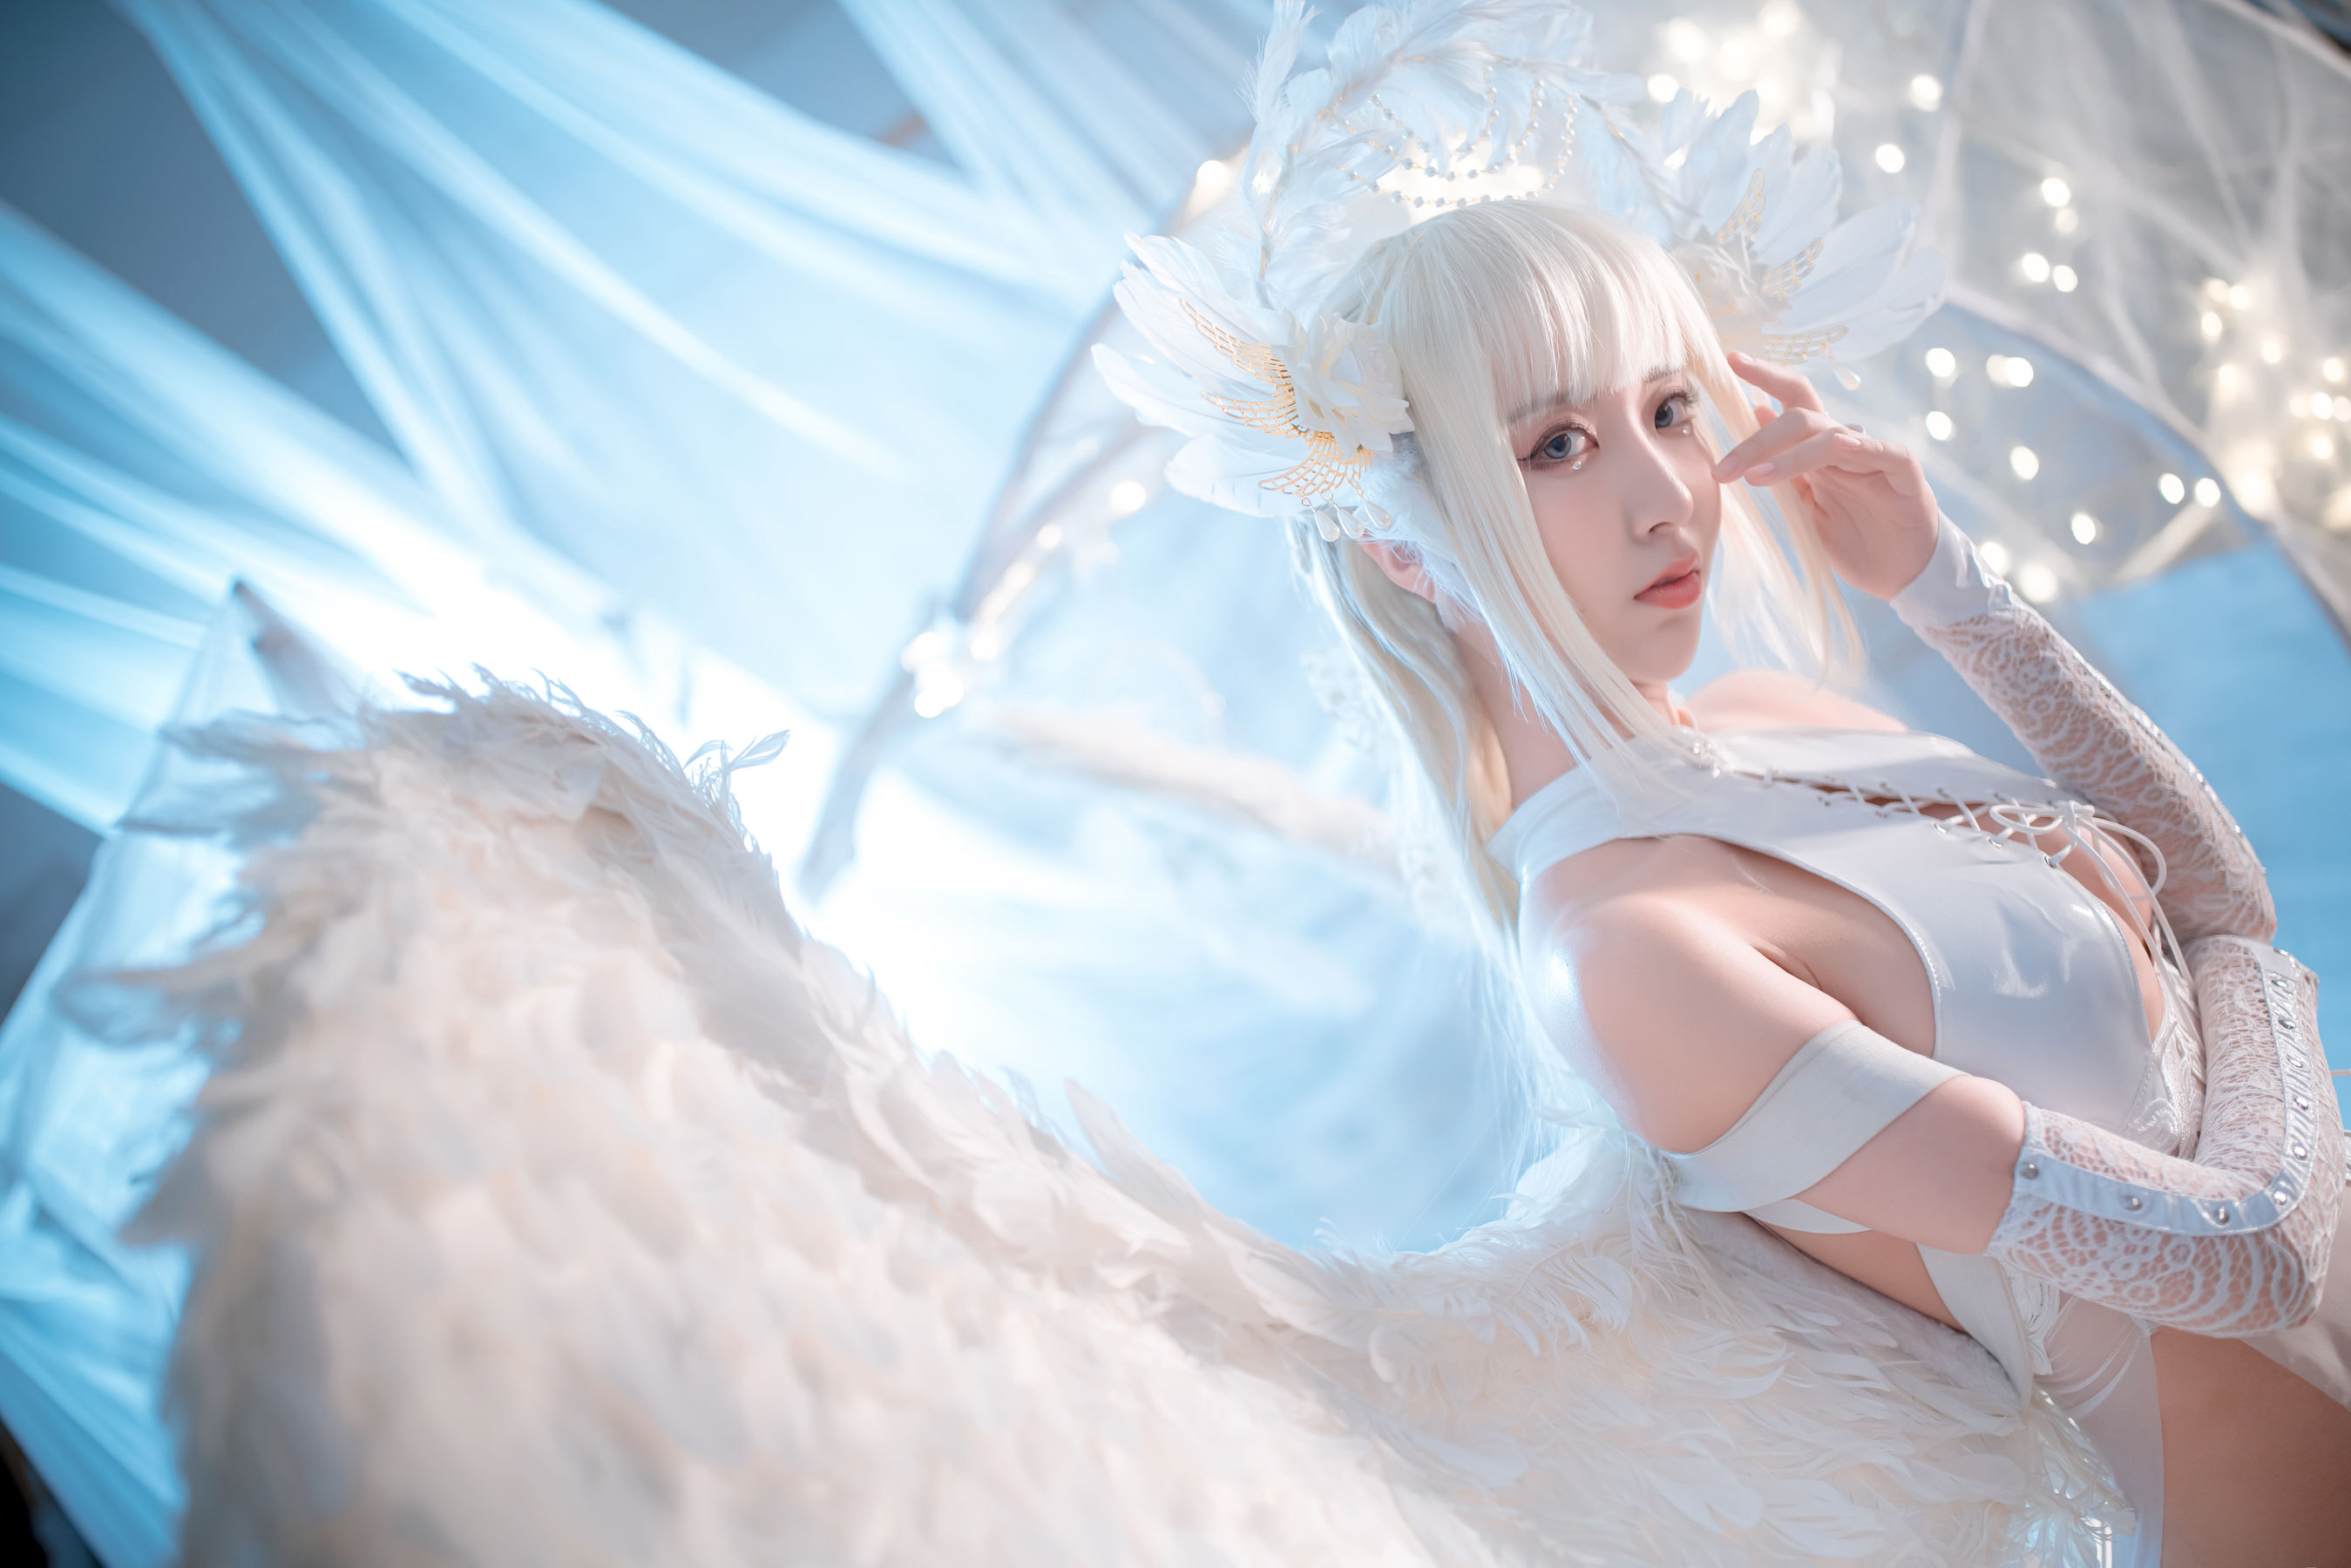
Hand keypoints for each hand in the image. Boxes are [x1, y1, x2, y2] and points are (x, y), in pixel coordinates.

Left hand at [1711, 351, 1939, 600]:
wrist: (1901, 572)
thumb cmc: (1856, 538)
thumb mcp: (1808, 502)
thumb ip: (1785, 465)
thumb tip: (1757, 413)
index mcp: (1819, 450)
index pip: (1791, 401)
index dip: (1764, 377)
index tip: (1730, 360)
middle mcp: (1845, 444)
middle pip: (1800, 417)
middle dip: (1756, 441)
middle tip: (1721, 470)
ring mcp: (1875, 455)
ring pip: (1829, 436)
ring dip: (1788, 456)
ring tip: (1754, 478)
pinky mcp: (1904, 472)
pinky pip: (1881, 450)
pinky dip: (1858, 447)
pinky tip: (1837, 450)